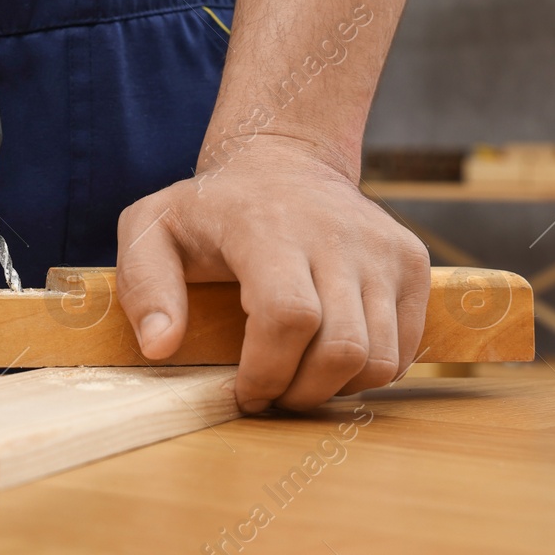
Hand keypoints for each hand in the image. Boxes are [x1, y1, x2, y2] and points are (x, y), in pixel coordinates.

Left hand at [115, 138, 429, 412]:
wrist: (283, 160)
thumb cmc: (209, 208)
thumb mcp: (149, 230)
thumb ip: (144, 288)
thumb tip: (160, 347)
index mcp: (266, 227)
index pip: (288, 316)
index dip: (267, 371)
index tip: (243, 391)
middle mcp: (335, 234)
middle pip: (341, 348)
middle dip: (301, 392)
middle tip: (271, 394)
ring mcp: (381, 247)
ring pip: (379, 358)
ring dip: (335, 388)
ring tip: (297, 377)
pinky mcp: (411, 261)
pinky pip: (403, 348)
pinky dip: (367, 372)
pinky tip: (327, 356)